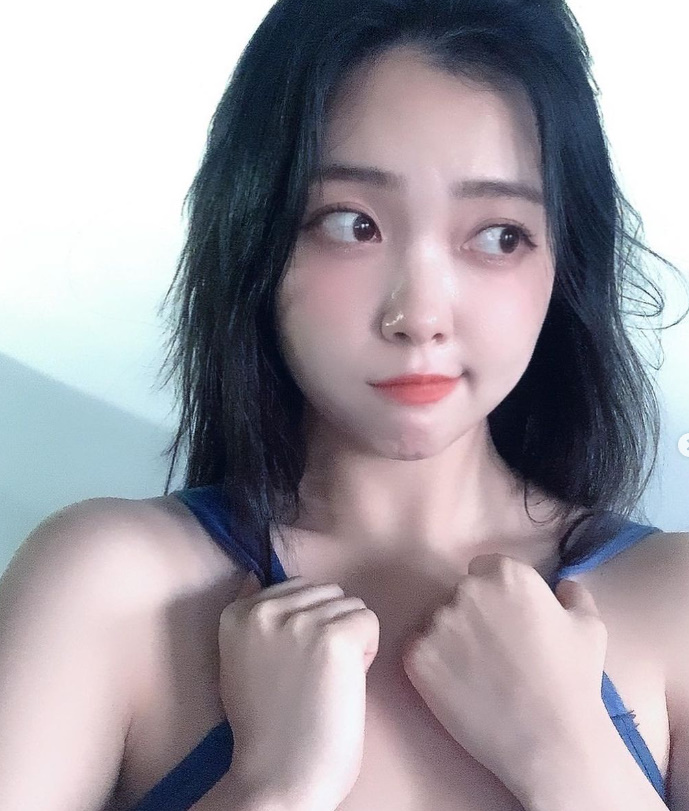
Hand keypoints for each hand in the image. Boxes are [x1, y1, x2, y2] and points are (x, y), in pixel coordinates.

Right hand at [218, 572, 379, 810]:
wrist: (278, 777)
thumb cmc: (264, 728)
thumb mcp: (239, 660)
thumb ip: (252, 619)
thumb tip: (255, 573)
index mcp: (238, 613)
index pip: (296, 587)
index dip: (306, 624)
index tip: (294, 663)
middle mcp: (267, 608)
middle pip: (326, 591)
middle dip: (329, 625)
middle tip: (315, 673)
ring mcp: (301, 621)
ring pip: (351, 605)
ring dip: (350, 639)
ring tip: (329, 680)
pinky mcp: (335, 638)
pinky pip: (369, 622)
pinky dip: (368, 651)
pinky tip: (347, 683)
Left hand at [400, 554, 608, 787]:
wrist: (549, 740)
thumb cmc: (574, 681)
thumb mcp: (590, 627)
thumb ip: (573, 594)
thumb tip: (562, 585)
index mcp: (507, 574)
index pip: (484, 568)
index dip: (494, 594)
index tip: (503, 620)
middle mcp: (468, 590)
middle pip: (459, 594)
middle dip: (472, 615)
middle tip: (493, 651)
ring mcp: (438, 622)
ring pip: (437, 622)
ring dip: (450, 640)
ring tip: (477, 674)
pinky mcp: (417, 655)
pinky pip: (418, 650)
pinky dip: (433, 665)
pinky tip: (458, 687)